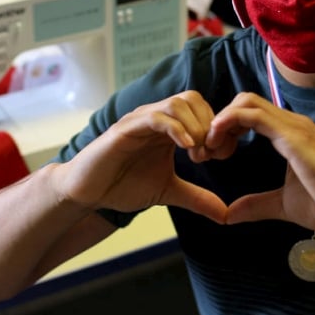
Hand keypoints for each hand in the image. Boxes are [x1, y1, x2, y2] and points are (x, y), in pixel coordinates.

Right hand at [52, 90, 227, 222]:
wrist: (87, 192)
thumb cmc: (123, 185)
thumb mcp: (168, 191)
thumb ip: (197, 198)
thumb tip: (227, 215)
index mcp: (168, 127)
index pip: (202, 110)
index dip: (217, 129)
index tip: (221, 155)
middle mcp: (156, 117)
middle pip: (193, 99)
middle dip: (208, 125)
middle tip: (209, 154)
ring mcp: (140, 120)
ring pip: (178, 103)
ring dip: (195, 126)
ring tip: (197, 153)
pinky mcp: (126, 128)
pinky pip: (156, 117)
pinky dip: (175, 128)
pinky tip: (185, 146)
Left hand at [202, 92, 314, 231]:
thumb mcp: (283, 205)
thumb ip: (256, 204)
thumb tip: (229, 214)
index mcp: (288, 134)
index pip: (248, 113)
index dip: (225, 128)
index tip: (213, 153)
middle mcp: (290, 123)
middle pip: (243, 101)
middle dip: (218, 121)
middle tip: (207, 151)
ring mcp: (293, 126)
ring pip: (245, 102)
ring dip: (220, 121)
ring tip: (211, 148)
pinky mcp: (294, 136)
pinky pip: (254, 115)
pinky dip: (229, 122)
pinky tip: (219, 143)